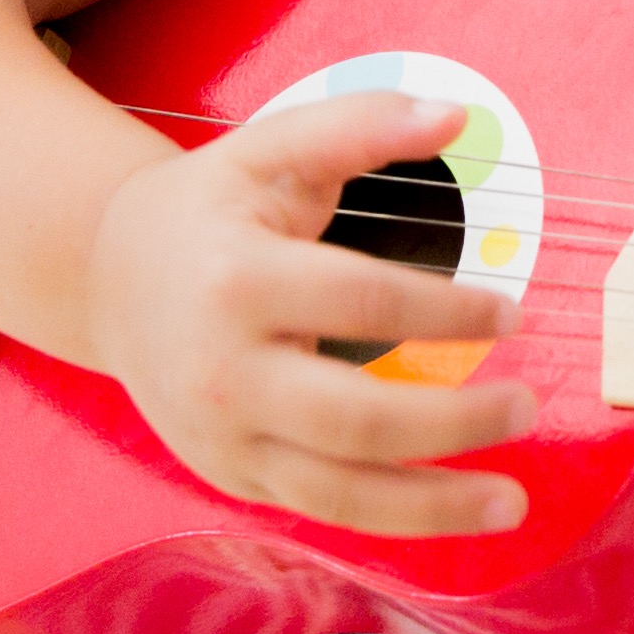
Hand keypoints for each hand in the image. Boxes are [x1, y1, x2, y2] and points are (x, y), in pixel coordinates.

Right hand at [71, 91, 532, 535]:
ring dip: (434, 507)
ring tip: (511, 500)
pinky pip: (320, 511)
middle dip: (452, 422)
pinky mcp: (231, 476)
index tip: (512, 311)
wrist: (106, 280)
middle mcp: (225, 372)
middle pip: (353, 418)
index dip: (447, 310)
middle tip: (527, 405)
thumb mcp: (270, 149)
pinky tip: (452, 511)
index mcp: (237, 281)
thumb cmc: (207, 211)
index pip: (362, 301)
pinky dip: (392, 520)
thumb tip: (455, 113)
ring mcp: (223, 437)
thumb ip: (361, 125)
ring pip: (337, 493)